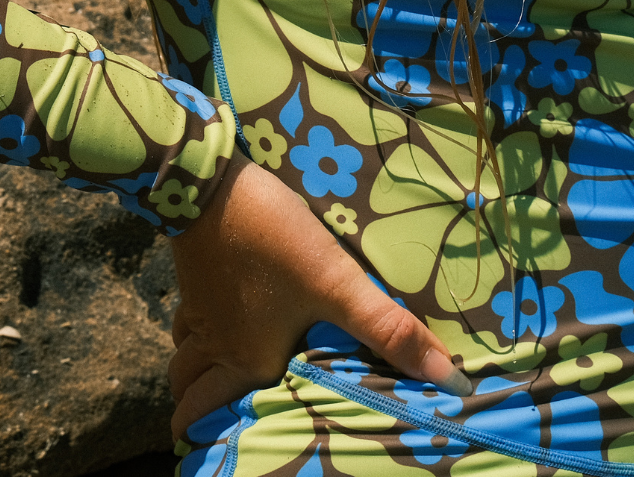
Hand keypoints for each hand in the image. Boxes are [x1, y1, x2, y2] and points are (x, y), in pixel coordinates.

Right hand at [167, 152, 470, 439]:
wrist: (212, 183)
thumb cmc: (273, 240)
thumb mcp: (336, 282)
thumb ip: (387, 328)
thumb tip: (450, 379)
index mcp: (247, 360)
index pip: (208, 415)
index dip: (205, 437)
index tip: (219, 452)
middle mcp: (217, 343)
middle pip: (188, 390)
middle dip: (193, 412)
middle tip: (208, 424)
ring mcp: (199, 307)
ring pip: (183, 353)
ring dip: (194, 370)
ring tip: (214, 376)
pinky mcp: (194, 274)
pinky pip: (187, 317)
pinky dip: (195, 327)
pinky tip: (217, 314)